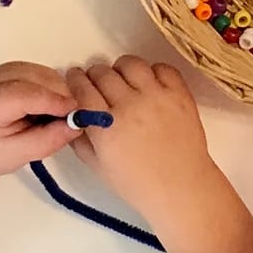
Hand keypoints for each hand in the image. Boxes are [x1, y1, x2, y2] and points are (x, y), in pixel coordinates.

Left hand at [0, 60, 76, 181]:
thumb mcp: (18, 156)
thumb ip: (47, 140)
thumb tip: (76, 124)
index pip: (23, 94)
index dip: (53, 100)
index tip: (74, 112)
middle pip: (32, 76)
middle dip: (58, 92)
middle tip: (71, 114)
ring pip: (36, 69)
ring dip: (54, 87)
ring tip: (57, 111)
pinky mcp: (3, 71)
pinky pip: (33, 70)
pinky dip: (47, 83)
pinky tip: (48, 102)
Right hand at [64, 56, 223, 240]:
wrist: (181, 188)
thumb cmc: (137, 184)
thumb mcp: (98, 167)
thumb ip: (80, 139)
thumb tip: (71, 115)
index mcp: (106, 127)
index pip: (82, 89)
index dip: (74, 80)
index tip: (74, 78)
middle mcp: (130, 106)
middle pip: (103, 73)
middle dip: (94, 75)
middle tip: (97, 83)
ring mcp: (157, 97)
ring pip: (130, 64)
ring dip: (121, 69)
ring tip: (123, 80)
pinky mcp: (180, 94)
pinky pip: (162, 68)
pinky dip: (152, 71)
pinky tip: (149, 84)